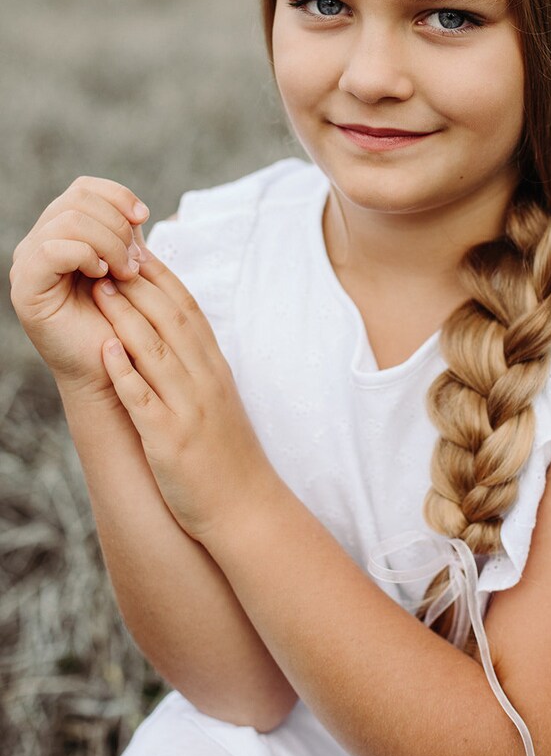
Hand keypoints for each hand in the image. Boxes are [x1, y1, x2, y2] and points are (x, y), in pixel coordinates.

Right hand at [9, 176, 149, 397]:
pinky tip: (103, 277)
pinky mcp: (25, 288)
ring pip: (70, 220)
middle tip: (135, 262)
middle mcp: (40, 243)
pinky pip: (53, 249)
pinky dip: (86, 256)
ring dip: (109, 243)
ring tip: (125, 273)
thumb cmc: (125, 321)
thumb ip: (126, 235)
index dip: (117, 196)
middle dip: (117, 225)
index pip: (84, 188)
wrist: (114, 370)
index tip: (143, 217)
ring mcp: (28, 264)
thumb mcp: (130, 267)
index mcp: (63, 232)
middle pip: (78, 199)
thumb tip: (136, 209)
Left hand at [91, 245, 272, 541]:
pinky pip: (143, 399)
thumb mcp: (217, 398)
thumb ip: (196, 364)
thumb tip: (171, 331)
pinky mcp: (170, 438)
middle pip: (171, 321)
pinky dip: (124, 372)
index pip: (189, 310)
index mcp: (215, 367)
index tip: (139, 250)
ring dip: (126, 317)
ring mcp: (188, 408)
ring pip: (155, 351)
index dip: (163, 277)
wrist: (245, 505)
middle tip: (111, 256)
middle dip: (140, 285)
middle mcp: (204, 380)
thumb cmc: (226, 452)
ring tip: (101, 289)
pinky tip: (105, 350)